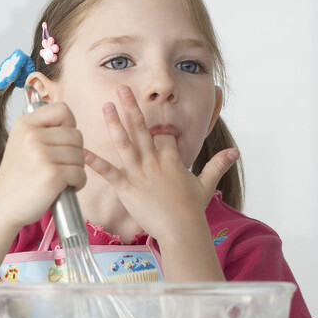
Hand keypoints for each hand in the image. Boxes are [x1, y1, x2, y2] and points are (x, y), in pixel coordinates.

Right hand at [0, 100, 87, 229]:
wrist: (2, 207)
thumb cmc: (16, 179)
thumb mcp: (21, 144)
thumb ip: (42, 131)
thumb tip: (71, 125)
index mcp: (24, 125)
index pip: (62, 109)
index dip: (68, 125)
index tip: (60, 141)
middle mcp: (31, 136)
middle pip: (76, 135)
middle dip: (74, 153)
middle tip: (59, 166)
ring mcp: (42, 154)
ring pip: (80, 156)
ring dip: (75, 170)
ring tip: (59, 178)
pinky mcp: (52, 174)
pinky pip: (80, 174)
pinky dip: (77, 183)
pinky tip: (62, 188)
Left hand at [83, 86, 236, 241]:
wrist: (181, 229)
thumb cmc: (192, 209)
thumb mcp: (206, 184)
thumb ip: (217, 165)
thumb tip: (235, 152)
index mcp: (172, 158)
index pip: (162, 134)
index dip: (157, 127)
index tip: (150, 119)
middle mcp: (154, 161)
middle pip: (142, 128)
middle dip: (132, 107)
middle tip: (122, 89)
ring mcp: (139, 172)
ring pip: (125, 142)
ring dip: (114, 123)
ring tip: (106, 106)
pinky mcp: (126, 186)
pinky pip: (107, 171)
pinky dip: (94, 160)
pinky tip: (82, 149)